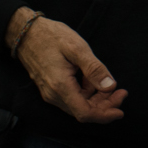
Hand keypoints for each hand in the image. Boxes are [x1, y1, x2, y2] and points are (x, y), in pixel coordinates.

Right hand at [10, 13, 125, 123]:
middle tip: (122, 92)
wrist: (26, 33)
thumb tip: (110, 86)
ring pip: (78, 105)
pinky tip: (94, 80)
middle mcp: (53, 95)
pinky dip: (87, 93)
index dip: (104, 115)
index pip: (84, 113)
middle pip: (83, 111)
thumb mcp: (77, 48)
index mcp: (60, 86)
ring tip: (112, 85)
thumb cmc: (51, 36)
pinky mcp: (50, 88)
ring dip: (97, 100)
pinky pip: (72, 97)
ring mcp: (50, 93)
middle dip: (105, 106)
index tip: (120, 110)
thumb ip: (94, 68)